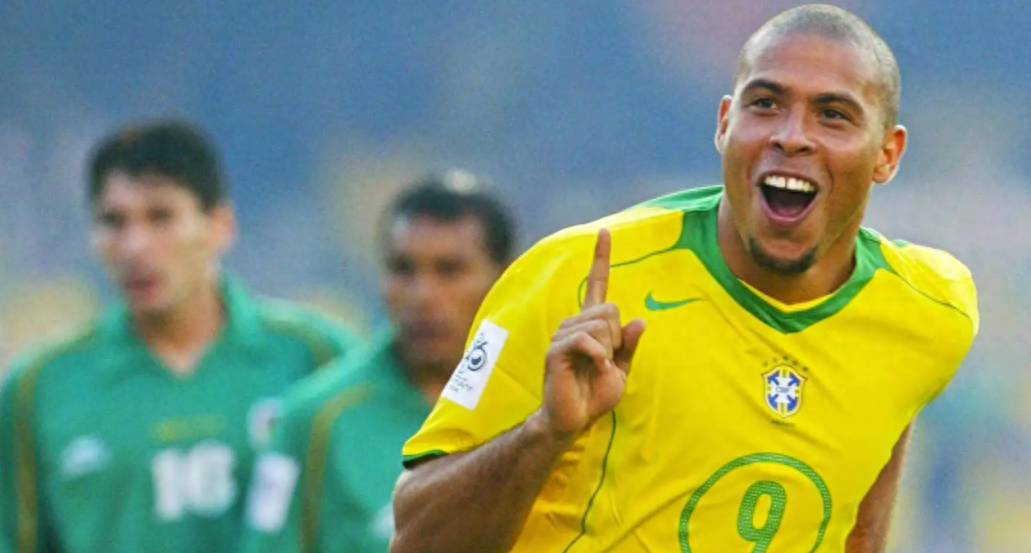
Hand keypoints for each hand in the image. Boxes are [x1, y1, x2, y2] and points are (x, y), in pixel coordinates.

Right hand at [538, 229, 645, 439]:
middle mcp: (574, 323)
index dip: (600, 257)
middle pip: (611, 309)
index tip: (604, 231)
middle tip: (605, 362)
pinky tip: (594, 369)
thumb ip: (629, 345)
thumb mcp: (622, 369)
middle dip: (617, 339)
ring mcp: (563, 334)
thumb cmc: (594, 394)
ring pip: (602, 325)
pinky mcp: (557, 349)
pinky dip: (598, 357)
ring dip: (608, 351)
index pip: (596, 284)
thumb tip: (640, 320)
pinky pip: (587, 340)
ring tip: (596, 369)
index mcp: (590, 324)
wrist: (573, 419)